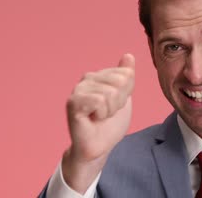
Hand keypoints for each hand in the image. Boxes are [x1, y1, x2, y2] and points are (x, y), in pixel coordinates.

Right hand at [62, 53, 134, 192]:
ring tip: (100, 117)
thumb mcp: (125, 97)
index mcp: (100, 75)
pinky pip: (99, 101)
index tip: (115, 105)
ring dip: (111, 110)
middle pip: (120, 81)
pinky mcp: (73, 102)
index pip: (127, 74)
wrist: (99, 147)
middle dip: (120, 102)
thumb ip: (127, 77)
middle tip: (107, 113)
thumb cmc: (110, 124)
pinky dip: (102, 114)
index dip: (126, 94)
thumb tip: (128, 55)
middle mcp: (87, 78)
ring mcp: (79, 89)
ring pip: (111, 92)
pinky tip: (93, 119)